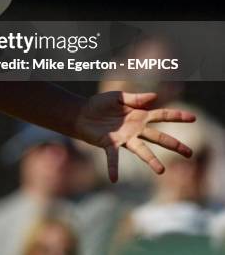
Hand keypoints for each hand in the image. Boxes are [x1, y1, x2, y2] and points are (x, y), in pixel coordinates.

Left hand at [75, 91, 195, 182]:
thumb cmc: (100, 104)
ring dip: (151, 160)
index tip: (193, 117)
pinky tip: (114, 179)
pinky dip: (113, 168)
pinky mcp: (110, 145)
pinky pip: (113, 158)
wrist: (81, 113)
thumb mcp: (118, 96)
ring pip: (142, 150)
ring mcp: (124, 138)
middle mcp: (135, 129)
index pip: (162, 115)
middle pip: (158, 137)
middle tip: (189, 153)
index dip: (177, 116)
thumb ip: (135, 98)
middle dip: (174, 144)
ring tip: (161, 171)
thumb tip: (155, 96)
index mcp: (139, 115)